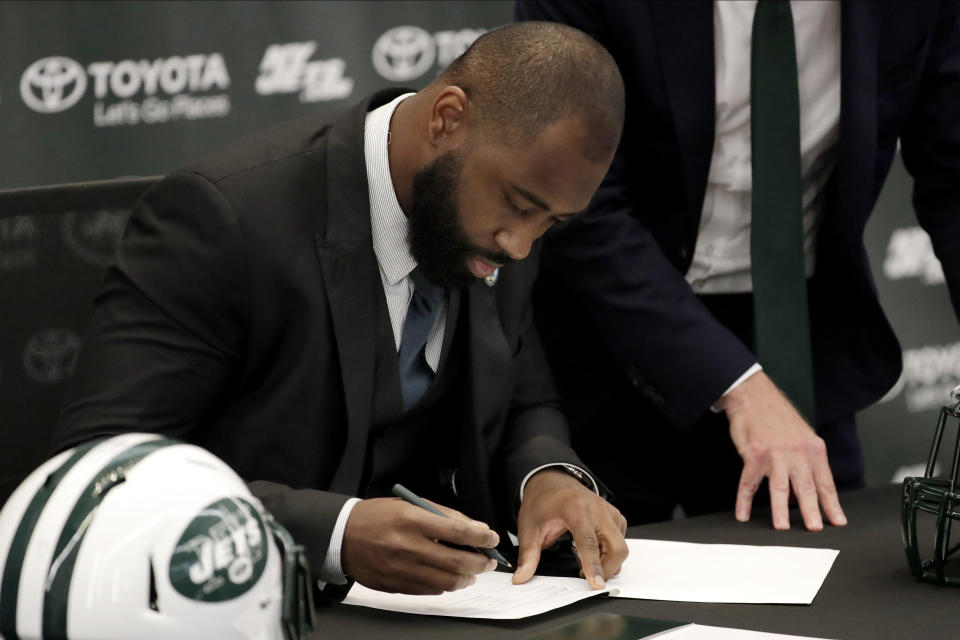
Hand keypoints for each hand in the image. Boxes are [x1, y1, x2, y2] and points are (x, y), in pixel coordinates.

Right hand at [341, 497, 498, 594]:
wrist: (342, 536)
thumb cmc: (378, 516)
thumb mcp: (409, 505)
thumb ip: (443, 516)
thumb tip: (475, 529)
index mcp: (411, 520)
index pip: (457, 530)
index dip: (480, 537)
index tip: (492, 538)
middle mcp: (407, 546)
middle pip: (457, 561)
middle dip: (480, 562)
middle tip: (488, 561)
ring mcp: (401, 569)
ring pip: (447, 581)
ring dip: (466, 577)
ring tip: (471, 572)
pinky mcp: (396, 585)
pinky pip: (430, 590)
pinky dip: (446, 585)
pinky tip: (450, 577)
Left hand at [512, 469, 627, 588]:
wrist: (552, 482)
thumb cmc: (542, 502)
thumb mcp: (529, 528)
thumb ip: (528, 554)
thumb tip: (521, 578)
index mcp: (575, 509)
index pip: (588, 542)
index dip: (593, 565)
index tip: (596, 584)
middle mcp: (596, 509)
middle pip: (616, 547)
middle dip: (607, 569)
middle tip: (587, 577)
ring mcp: (608, 512)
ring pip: (621, 546)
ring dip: (608, 561)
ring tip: (585, 561)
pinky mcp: (614, 516)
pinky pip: (620, 540)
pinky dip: (610, 552)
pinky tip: (593, 551)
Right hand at [717, 370, 846, 530]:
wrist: (754, 396)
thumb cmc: (777, 417)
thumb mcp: (802, 435)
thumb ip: (808, 460)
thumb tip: (813, 487)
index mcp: (813, 449)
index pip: (825, 482)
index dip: (831, 504)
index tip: (838, 521)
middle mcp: (796, 452)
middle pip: (805, 487)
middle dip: (811, 510)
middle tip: (814, 529)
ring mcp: (774, 453)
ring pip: (779, 486)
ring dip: (780, 509)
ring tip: (781, 527)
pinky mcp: (753, 454)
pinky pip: (748, 482)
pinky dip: (744, 500)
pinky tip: (742, 514)